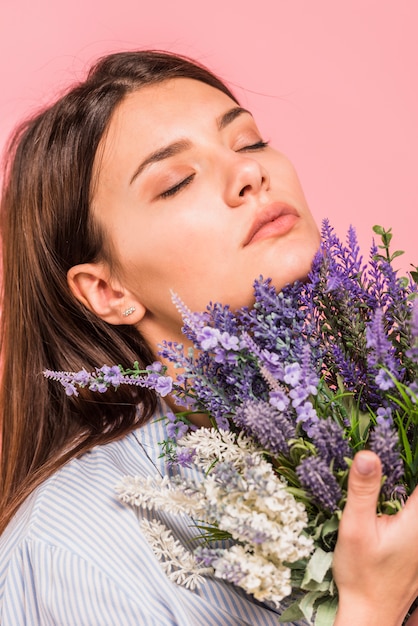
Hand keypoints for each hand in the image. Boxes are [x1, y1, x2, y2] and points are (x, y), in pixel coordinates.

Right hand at [333, 450, 417, 625]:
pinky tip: (392, 498)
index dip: (414, 456)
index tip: (406, 435)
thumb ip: (363, 490)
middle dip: (409, 467)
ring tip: (394, 467)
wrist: (370, 613)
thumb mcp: (355, 527)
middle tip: (396, 448)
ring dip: (408, 485)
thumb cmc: (362, 574)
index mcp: (417, 520)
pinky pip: (416, 517)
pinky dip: (408, 501)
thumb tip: (369, 454)